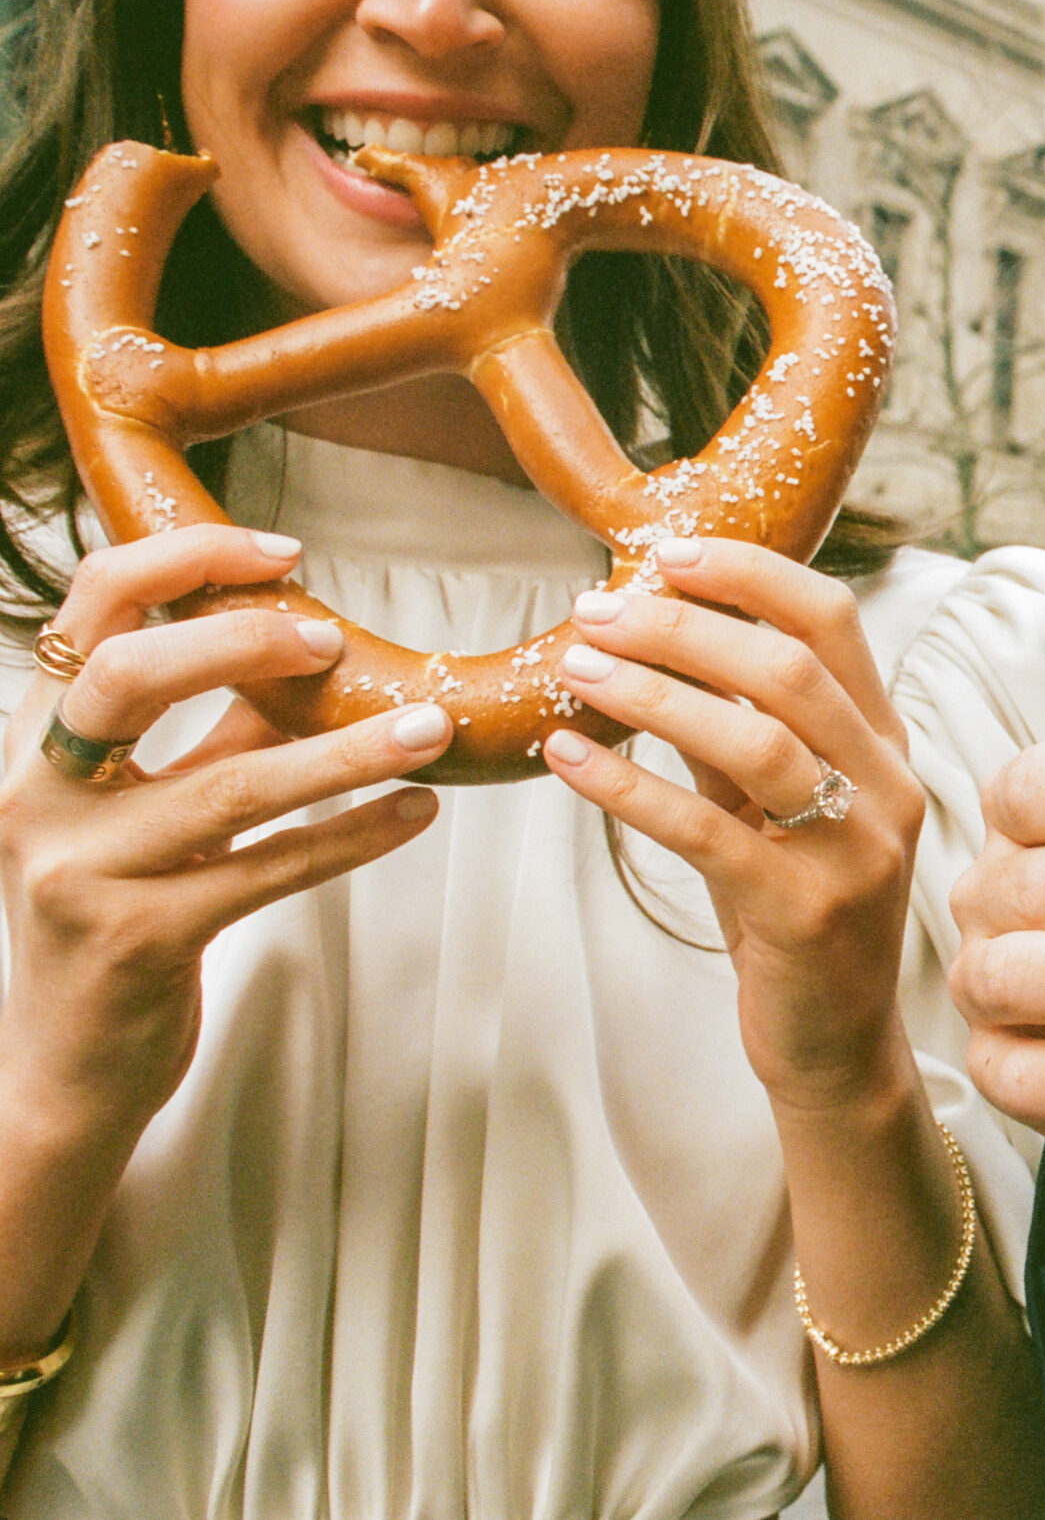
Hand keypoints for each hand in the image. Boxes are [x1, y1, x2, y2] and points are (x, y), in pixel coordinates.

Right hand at [0, 524, 449, 1131]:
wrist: (69, 1066)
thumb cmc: (120, 915)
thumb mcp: (151, 806)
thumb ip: (209, 729)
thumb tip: (309, 640)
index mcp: (36, 747)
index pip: (87, 613)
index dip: (183, 563)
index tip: (283, 549)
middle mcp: (37, 798)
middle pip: (128, 675)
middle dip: (241, 639)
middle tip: (340, 638)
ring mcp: (79, 873)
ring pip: (228, 784)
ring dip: (345, 750)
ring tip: (433, 728)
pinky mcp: (135, 940)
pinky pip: (266, 871)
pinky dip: (352, 836)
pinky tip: (417, 812)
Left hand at [541, 536, 925, 1113]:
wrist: (834, 1043)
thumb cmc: (792, 911)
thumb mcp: (770, 806)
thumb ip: (729, 725)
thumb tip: (646, 632)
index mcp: (884, 743)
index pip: (830, 621)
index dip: (749, 573)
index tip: (665, 552)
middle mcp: (886, 786)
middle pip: (788, 669)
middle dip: (682, 625)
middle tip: (593, 612)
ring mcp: (856, 851)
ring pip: (756, 741)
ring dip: (654, 693)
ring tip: (576, 669)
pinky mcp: (806, 912)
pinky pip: (708, 832)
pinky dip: (629, 785)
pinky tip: (567, 757)